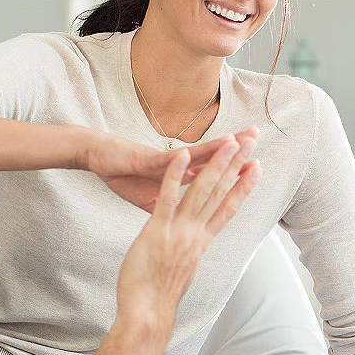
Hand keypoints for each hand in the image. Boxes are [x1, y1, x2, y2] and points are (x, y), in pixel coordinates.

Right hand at [85, 128, 259, 211]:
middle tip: (257, 140)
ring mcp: (164, 163)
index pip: (213, 175)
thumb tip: (182, 214)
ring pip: (194, 155)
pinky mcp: (145, 160)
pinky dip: (176, 160)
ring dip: (215, 148)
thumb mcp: (149, 197)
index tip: (255, 168)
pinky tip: (190, 153)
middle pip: (211, 160)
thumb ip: (168, 204)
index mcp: (180, 178)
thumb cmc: (122, 173)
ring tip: (237, 139)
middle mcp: (177, 167)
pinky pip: (163, 162)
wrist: (97, 156)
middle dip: (235, 152)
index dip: (234, 172)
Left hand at [116, 136, 259, 324]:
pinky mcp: (157, 231)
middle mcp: (195, 234)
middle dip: (237, 166)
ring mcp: (178, 232)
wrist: (147, 314)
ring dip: (217, 164)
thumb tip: (192, 251)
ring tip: (230, 142)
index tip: (257, 167)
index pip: (228, 208)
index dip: (243, 186)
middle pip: (220, 194)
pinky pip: (167, 198)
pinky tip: (181, 155)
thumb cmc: (158, 296)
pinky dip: (175, 176)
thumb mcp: (181, 271)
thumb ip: (189, 254)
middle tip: (252, 143)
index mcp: (201, 242)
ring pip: (201, 192)